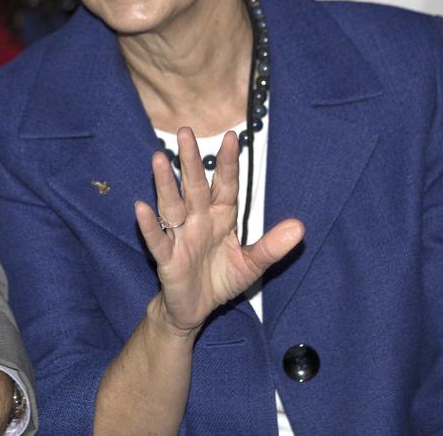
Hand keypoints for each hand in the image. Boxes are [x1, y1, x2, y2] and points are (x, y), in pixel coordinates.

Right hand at [134, 128, 303, 335]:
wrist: (194, 309)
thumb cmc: (219, 280)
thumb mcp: (251, 265)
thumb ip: (272, 246)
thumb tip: (300, 227)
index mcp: (221, 218)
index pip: (225, 186)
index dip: (228, 163)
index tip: (232, 137)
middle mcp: (198, 221)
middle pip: (194, 187)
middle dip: (191, 161)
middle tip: (184, 132)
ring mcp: (180, 237)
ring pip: (172, 205)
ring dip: (165, 183)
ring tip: (159, 159)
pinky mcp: (167, 259)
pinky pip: (158, 240)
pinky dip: (150, 225)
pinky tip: (142, 208)